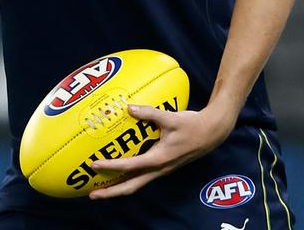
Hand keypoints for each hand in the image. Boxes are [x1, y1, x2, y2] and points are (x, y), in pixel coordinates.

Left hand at [88, 103, 234, 198]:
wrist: (211, 133)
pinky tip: (121, 172)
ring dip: (119, 188)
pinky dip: (129, 178)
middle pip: (131, 187)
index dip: (110, 166)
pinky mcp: (163, 166)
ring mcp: (161, 170)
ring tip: (102, 188)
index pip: (130, 166)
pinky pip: (142, 177)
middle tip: (92, 194)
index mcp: (159, 159)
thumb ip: (149, 113)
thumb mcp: (170, 117)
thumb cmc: (192, 125)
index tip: (94, 164)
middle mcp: (159, 169)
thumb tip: (129, 108)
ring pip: (136, 184)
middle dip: (111, 192)